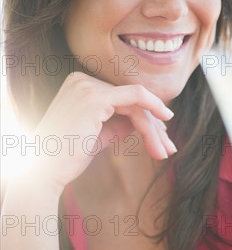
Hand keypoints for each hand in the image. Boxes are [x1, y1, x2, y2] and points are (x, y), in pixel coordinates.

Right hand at [28, 72, 176, 196]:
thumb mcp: (99, 134)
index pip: (121, 99)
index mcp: (79, 85)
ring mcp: (87, 86)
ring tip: (165, 152)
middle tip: (169, 149)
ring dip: (154, 129)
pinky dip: (153, 110)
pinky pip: (135, 98)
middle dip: (154, 126)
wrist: (45, 170)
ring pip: (136, 102)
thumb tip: (145, 119)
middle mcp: (81, 79)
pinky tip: (165, 122)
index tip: (160, 139)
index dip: (145, 118)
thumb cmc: (68, 156)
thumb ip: (119, 122)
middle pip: (131, 101)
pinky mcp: (95, 97)